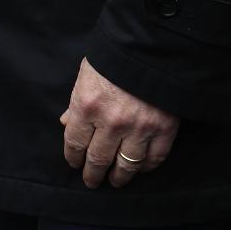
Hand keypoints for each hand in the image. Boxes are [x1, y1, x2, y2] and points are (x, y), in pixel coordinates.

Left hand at [61, 58, 179, 187]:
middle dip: (93, 174)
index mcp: (87, 106)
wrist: (150, 47)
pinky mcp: (163, 131)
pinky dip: (146, 167)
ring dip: (119, 177)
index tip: (74, 164)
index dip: (73, 157)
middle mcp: (111, 122)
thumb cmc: (112, 57)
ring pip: (126, 166)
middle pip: (98, 159)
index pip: (75, 142)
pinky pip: (153, 159)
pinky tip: (139, 168)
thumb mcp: (86, 74)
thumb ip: (77, 102)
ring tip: (115, 182)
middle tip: (91, 181)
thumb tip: (67, 123)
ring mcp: (139, 129)